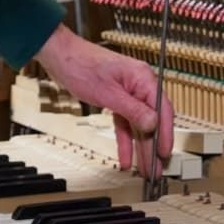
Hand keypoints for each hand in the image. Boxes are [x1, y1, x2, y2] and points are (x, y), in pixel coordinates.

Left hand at [34, 23, 173, 173]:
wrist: (58, 55)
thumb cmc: (79, 64)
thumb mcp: (108, 93)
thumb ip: (133, 110)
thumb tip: (153, 124)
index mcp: (143, 79)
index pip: (162, 110)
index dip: (165, 134)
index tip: (164, 153)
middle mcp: (139, 86)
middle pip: (152, 121)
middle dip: (153, 147)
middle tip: (156, 168)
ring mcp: (129, 94)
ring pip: (139, 126)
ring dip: (140, 148)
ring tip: (145, 168)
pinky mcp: (118, 100)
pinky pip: (125, 124)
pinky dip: (125, 141)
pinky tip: (127, 157)